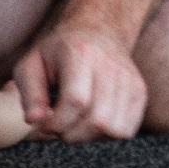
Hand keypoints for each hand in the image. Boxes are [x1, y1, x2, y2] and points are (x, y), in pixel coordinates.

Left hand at [12, 26, 146, 142]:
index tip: (43, 123)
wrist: (97, 31)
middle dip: (70, 134)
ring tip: (74, 125)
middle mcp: (111, 66)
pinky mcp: (139, 92)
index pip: (76, 101)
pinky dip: (105, 135)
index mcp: (81, 54)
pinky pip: (126, 130)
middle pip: (97, 120)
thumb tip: (35, 121)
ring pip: (114, 129)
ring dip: (88, 137)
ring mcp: (130, 80)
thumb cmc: (58, 53)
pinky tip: (90, 123)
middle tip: (56, 127)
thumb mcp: (31, 64)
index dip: (56, 122)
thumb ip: (29, 93)